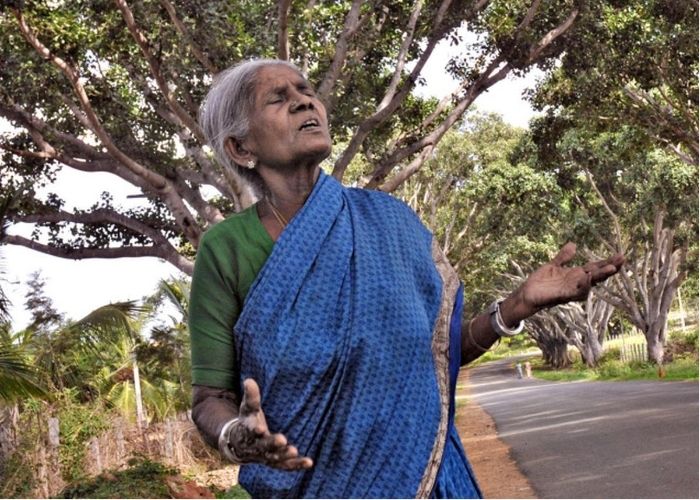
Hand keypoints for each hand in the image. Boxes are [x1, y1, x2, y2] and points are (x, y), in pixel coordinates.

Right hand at [225, 378, 312, 469]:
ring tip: (294, 451)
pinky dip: (297, 465)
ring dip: (284, 456)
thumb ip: (251, 396)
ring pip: (275, 459)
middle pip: (263, 447)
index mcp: (248, 432)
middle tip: (282, 440)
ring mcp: (266, 457)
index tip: (259, 428)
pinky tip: (309, 462)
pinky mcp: (276, 463)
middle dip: (272, 444)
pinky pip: (286, 466)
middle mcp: (256, 447)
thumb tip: (249, 380)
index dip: (255, 430)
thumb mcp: (248, 408)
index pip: (250, 431)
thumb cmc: (248, 421)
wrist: (241, 445)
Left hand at [502, 242, 623, 324]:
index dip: (607, 262)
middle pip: (597, 275)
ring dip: (600, 277)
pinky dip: (584, 285)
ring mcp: (571, 290)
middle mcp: (577, 283)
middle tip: (622, 260)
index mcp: (576, 275)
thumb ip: (563, 257)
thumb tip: (573, 245)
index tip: (620, 255)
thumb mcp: (553, 265)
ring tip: (611, 269)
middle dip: (610, 268)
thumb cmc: (541, 282)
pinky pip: (577, 292)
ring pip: (590, 284)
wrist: (527, 293)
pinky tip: (588, 276)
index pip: (595, 267)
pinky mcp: (564, 296)